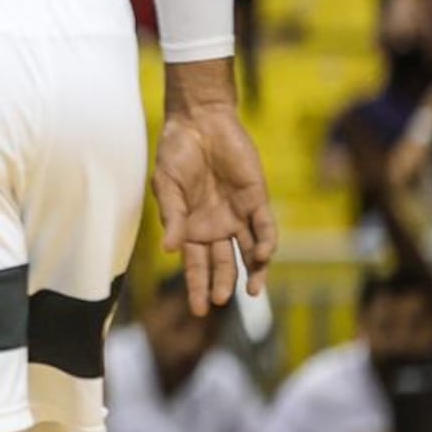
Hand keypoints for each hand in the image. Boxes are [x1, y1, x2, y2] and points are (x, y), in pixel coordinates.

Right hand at [153, 103, 278, 314]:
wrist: (200, 123)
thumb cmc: (176, 153)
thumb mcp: (166, 187)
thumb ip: (171, 218)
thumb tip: (170, 250)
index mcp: (190, 228)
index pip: (195, 264)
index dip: (197, 286)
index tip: (199, 308)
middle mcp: (215, 226)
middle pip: (222, 263)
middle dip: (222, 284)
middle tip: (220, 301)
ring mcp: (238, 215)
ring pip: (248, 253)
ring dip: (251, 272)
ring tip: (251, 292)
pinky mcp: (257, 200)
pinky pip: (264, 227)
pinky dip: (264, 243)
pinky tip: (261, 256)